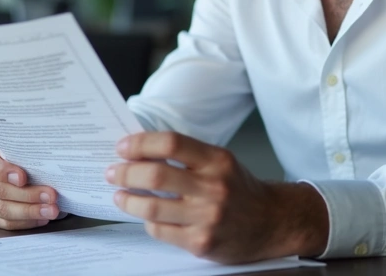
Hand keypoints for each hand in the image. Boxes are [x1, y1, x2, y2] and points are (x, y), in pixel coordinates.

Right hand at [0, 145, 61, 229]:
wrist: (43, 174)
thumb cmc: (37, 159)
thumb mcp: (36, 152)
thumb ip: (36, 154)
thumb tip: (50, 160)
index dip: (3, 171)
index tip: (23, 178)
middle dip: (28, 194)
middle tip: (50, 195)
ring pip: (3, 209)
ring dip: (30, 211)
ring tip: (51, 210)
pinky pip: (7, 223)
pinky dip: (26, 222)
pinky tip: (42, 218)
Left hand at [106, 132, 328, 263]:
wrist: (272, 222)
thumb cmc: (240, 189)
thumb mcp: (221, 162)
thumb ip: (187, 156)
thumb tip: (141, 151)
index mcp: (217, 160)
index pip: (171, 143)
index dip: (141, 143)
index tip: (123, 147)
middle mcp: (213, 188)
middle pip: (156, 175)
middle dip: (125, 172)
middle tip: (113, 172)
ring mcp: (207, 217)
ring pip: (152, 207)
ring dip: (128, 199)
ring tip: (120, 194)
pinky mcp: (201, 242)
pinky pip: (161, 231)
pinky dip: (147, 222)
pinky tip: (145, 215)